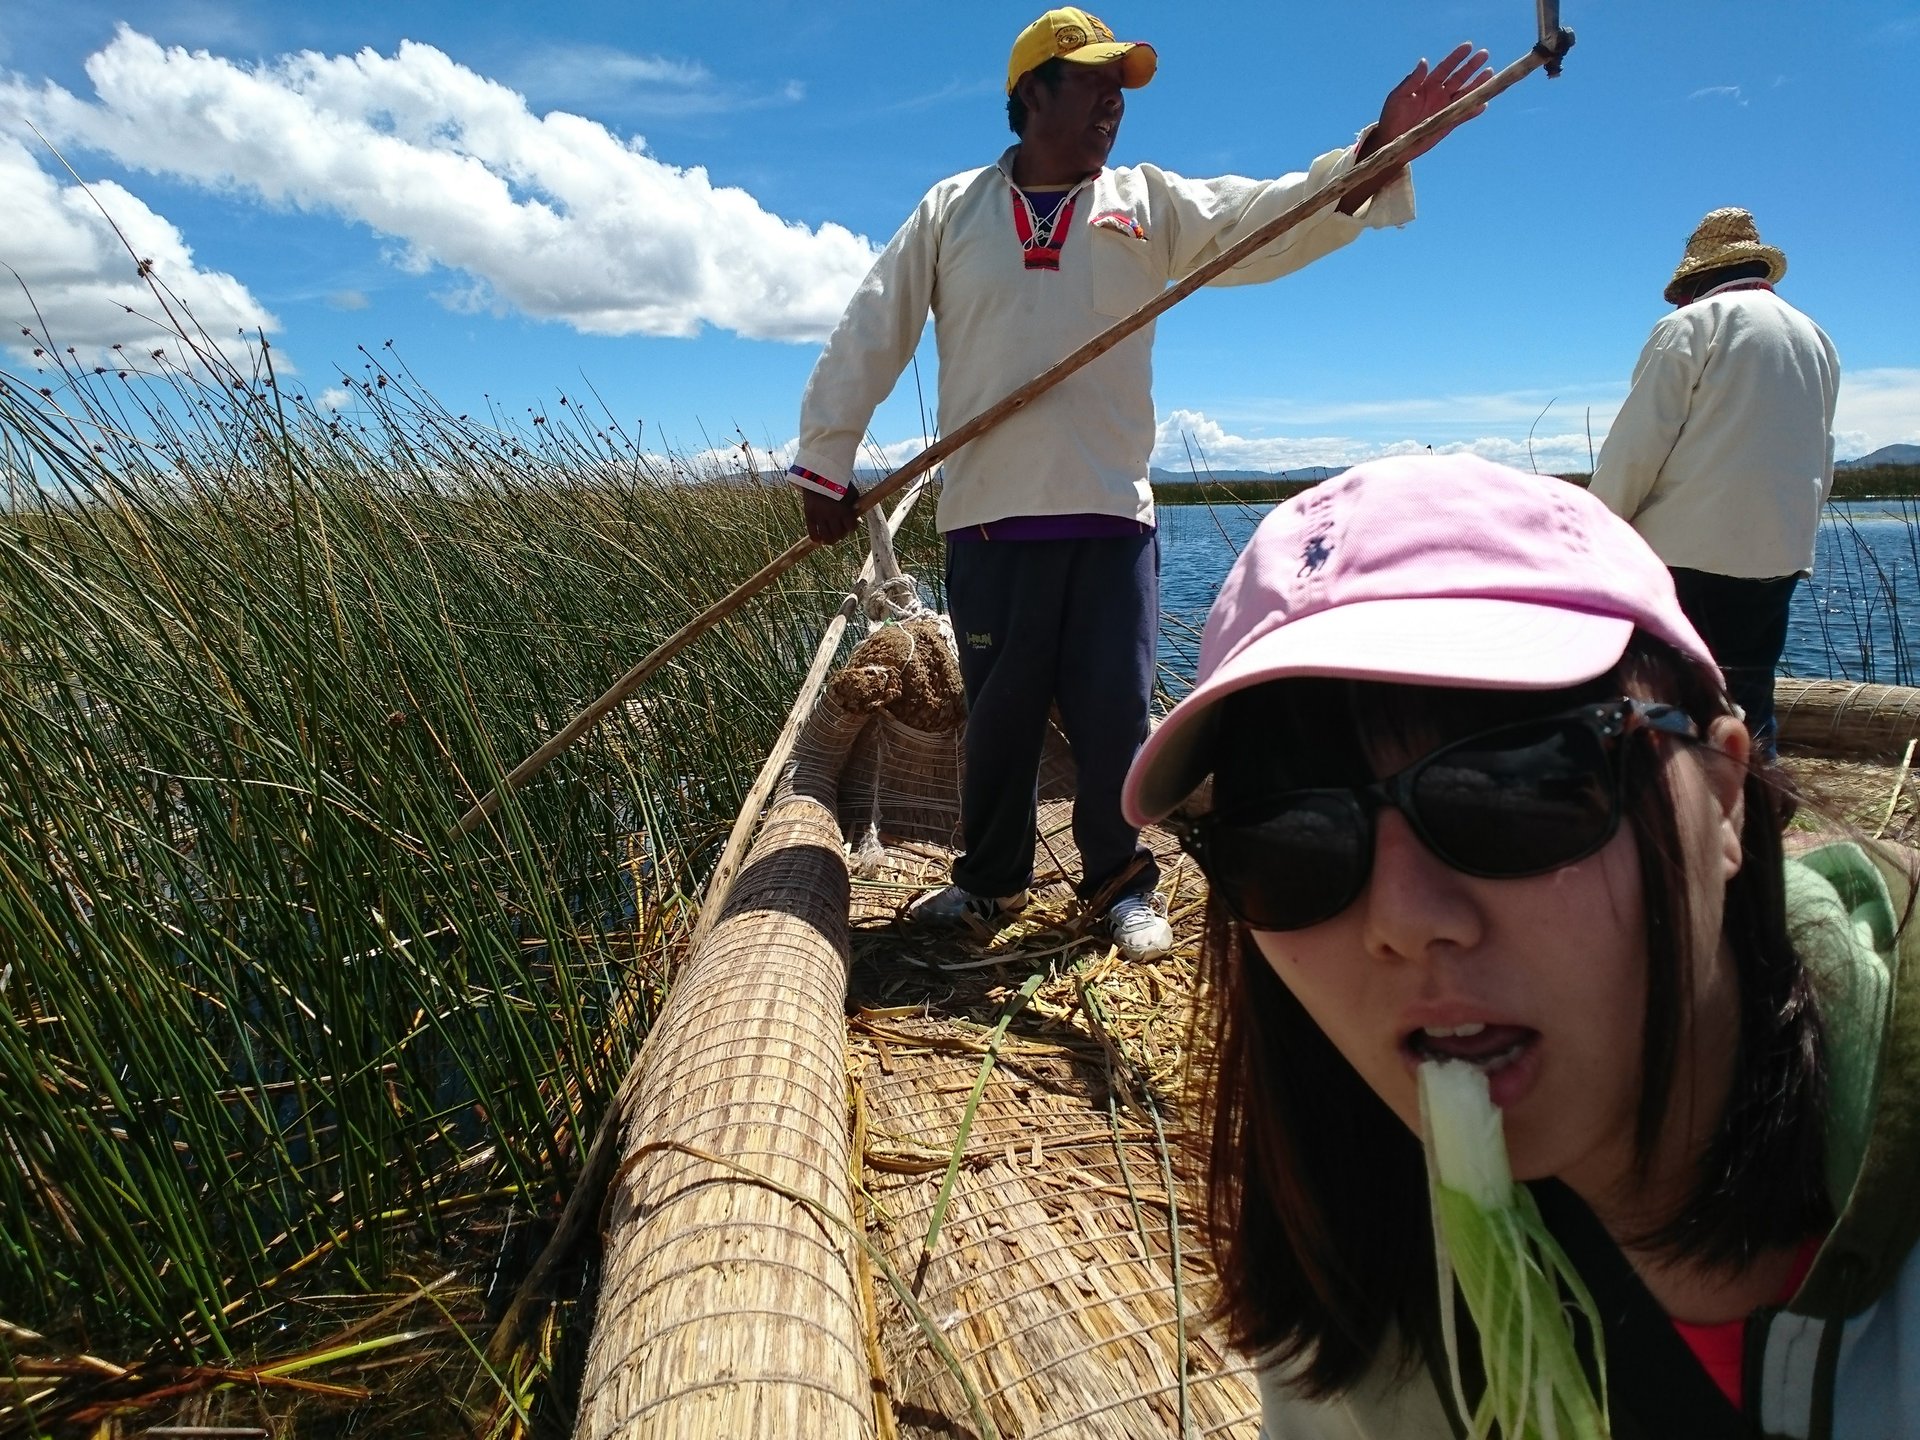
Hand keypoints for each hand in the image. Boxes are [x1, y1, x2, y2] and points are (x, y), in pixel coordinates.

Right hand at [801, 483, 860, 543]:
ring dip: (830, 540)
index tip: (850, 525)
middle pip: (839, 535)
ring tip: (829, 539)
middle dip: (841, 535)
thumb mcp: (852, 493)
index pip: (851, 528)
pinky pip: (812, 533)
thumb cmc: (838, 483)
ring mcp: (820, 516)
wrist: (818, 475)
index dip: (852, 528)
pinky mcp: (810, 516)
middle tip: (839, 532)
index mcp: (845, 510)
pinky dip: (816, 539)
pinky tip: (819, 540)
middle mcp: (833, 515)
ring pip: (826, 537)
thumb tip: (858, 520)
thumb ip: (856, 506)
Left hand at [1339, 42, 1491, 212]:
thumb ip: (1412, 80)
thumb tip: (1424, 62)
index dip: (1456, 57)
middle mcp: (1439, 94)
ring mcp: (1444, 108)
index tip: (1468, 46)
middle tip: (1485, 54)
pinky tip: (1483, 104)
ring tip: (1490, 75)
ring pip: (1465, 94)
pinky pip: (1463, 115)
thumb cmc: (1392, 116)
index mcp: (1428, 84)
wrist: (1392, 141)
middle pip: (1459, 77)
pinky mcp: (1447, 124)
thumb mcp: (1398, 96)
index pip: (1445, 67)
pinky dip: (1473, 111)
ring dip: (1477, 85)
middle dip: (1472, 66)